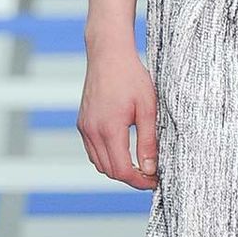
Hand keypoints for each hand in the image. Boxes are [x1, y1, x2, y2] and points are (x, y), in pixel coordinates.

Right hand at [77, 43, 158, 187]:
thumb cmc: (132, 77)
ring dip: (118, 169)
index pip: (122, 171)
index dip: (139, 181)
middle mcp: (92, 131)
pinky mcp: (82, 123)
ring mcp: (84, 127)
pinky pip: (92, 151)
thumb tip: (151, 169)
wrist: (108, 54)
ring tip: (140, 165)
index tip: (155, 181)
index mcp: (110, 129)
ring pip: (99, 163)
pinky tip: (124, 151)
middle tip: (151, 175)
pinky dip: (107, 157)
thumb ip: (148, 141)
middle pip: (110, 171)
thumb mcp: (148, 108)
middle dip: (131, 178)